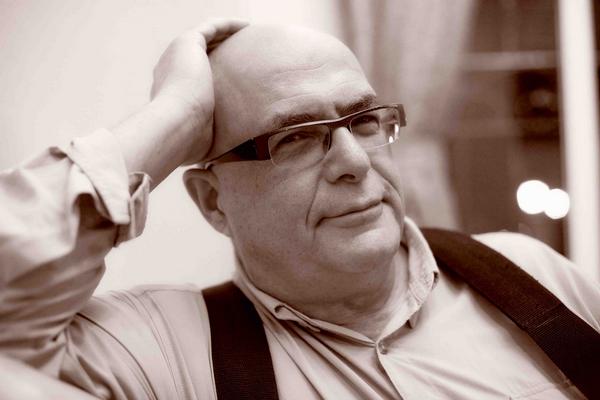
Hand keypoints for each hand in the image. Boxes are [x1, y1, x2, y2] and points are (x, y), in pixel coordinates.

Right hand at [150, 19, 247, 163]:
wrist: (175, 127)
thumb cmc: (186, 143)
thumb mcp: (199, 141)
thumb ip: (205, 142)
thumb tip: (214, 167)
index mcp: (170, 93)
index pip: (192, 80)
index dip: (213, 78)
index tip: (234, 82)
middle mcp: (169, 70)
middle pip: (198, 57)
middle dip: (220, 54)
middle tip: (243, 57)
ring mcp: (176, 55)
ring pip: (204, 38)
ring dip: (225, 36)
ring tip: (247, 36)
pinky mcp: (187, 43)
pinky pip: (211, 27)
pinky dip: (228, 25)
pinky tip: (247, 26)